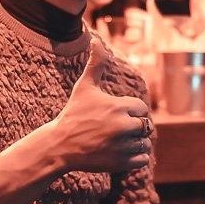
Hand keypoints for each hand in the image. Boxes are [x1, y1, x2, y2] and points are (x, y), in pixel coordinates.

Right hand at [51, 37, 151, 172]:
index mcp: (119, 106)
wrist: (59, 146)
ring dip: (135, 143)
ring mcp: (123, 146)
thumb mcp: (84, 87)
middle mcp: (123, 126)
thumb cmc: (74, 114)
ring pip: (145, 143)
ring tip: (116, 142)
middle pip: (145, 126)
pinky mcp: (121, 163)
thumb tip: (95, 40)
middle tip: (114, 130)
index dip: (131, 112)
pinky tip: (120, 152)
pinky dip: (136, 157)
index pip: (142, 109)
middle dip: (134, 128)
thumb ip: (96, 63)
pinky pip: (143, 159)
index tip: (116, 116)